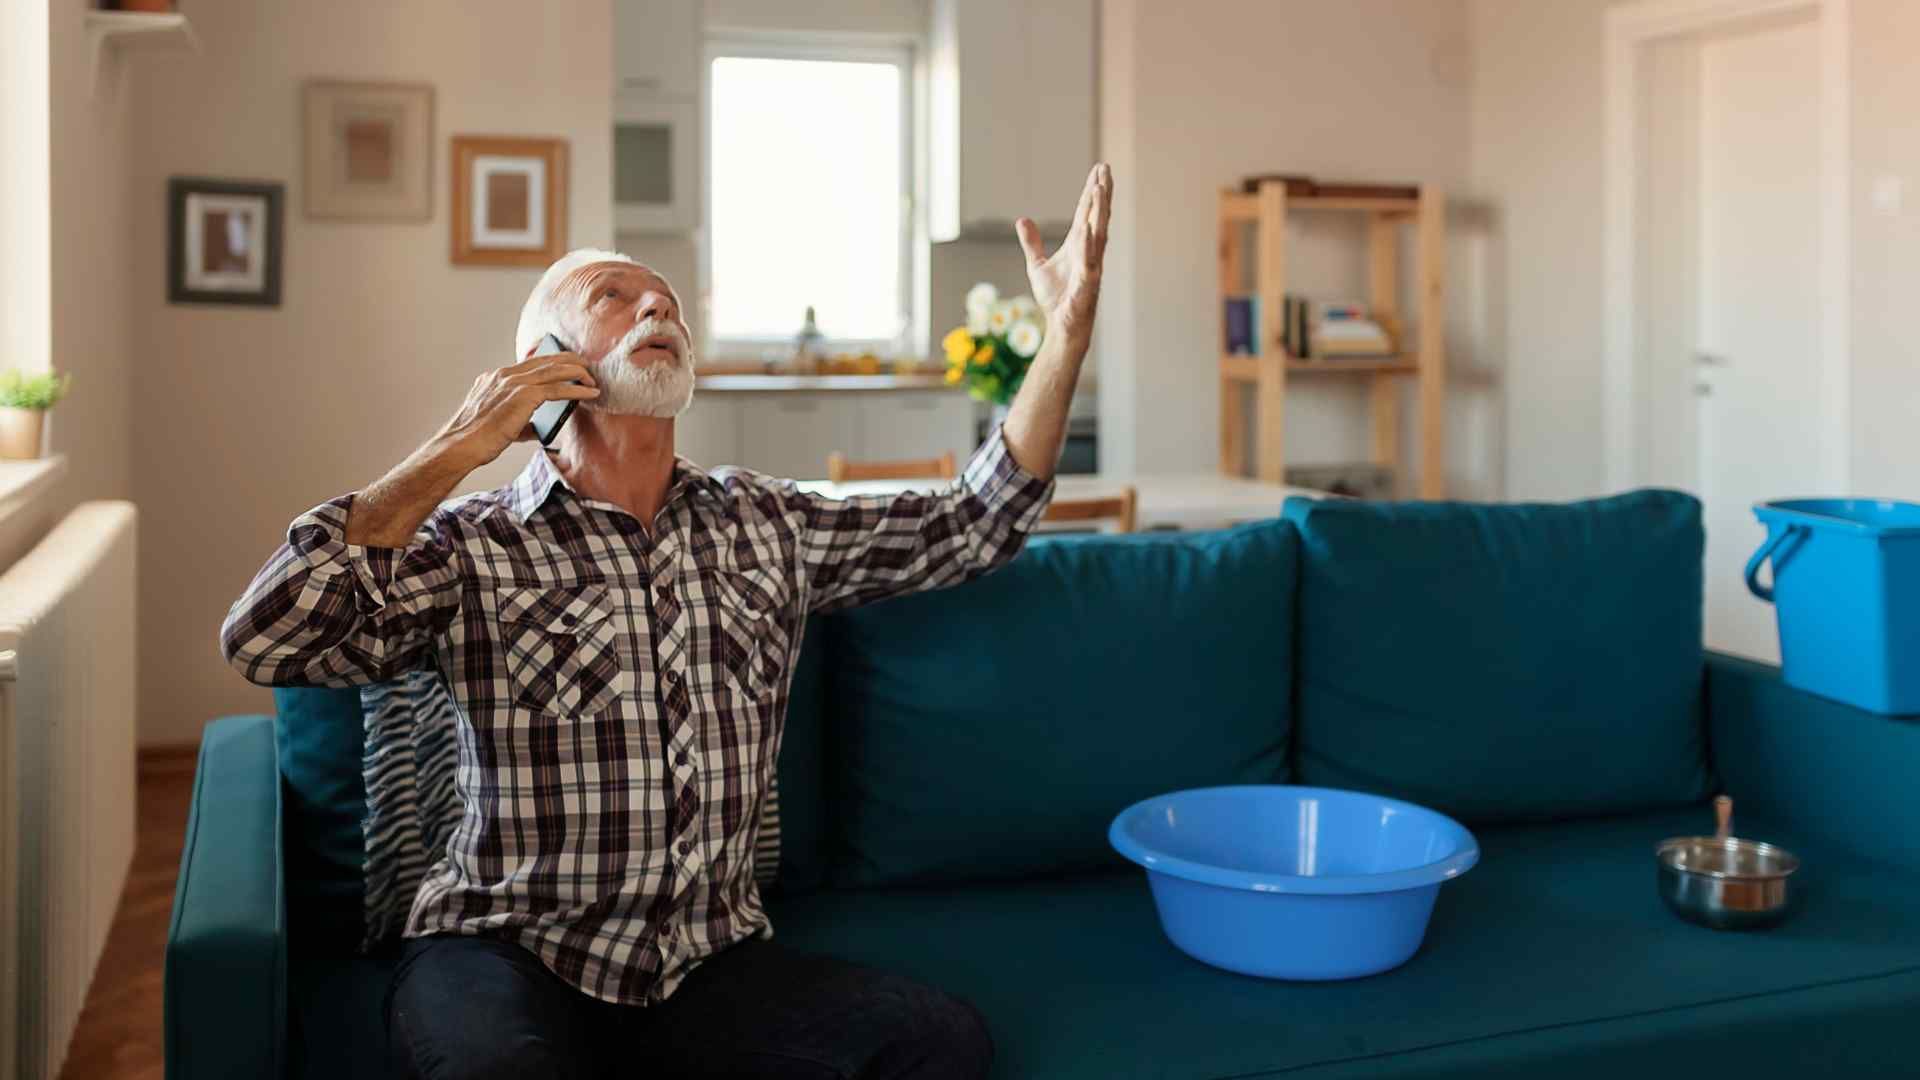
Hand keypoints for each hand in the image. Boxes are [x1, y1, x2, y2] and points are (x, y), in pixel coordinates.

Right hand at [431, 351, 599, 470]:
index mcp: (496, 377)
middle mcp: (505, 375)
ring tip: (593, 377)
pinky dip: (577, 390)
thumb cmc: (478, 439)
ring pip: (554, 370)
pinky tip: (591, 393)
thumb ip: (521, 420)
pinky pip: (558, 388)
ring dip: (578, 372)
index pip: (530, 363)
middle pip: (545, 360)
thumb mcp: (500, 422)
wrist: (462, 445)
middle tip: (587, 364)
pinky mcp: (523, 396)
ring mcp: (514, 383)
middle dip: (569, 360)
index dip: (552, 361)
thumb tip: (541, 427)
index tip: (568, 363)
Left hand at [1015, 162, 1112, 351]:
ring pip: (1098, 233)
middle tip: (1106, 168)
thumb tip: (1022, 220)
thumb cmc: (1056, 298)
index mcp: (1079, 244)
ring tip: (1100, 188)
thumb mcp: (1037, 265)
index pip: (1085, 212)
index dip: (1091, 191)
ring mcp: (1091, 265)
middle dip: (1102, 193)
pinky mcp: (1087, 283)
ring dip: (1099, 211)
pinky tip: (1087, 228)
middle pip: (1097, 216)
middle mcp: (1089, 251)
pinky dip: (1087, 244)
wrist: (1062, 326)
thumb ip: (1032, 242)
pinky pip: (1088, 261)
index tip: (1098, 169)